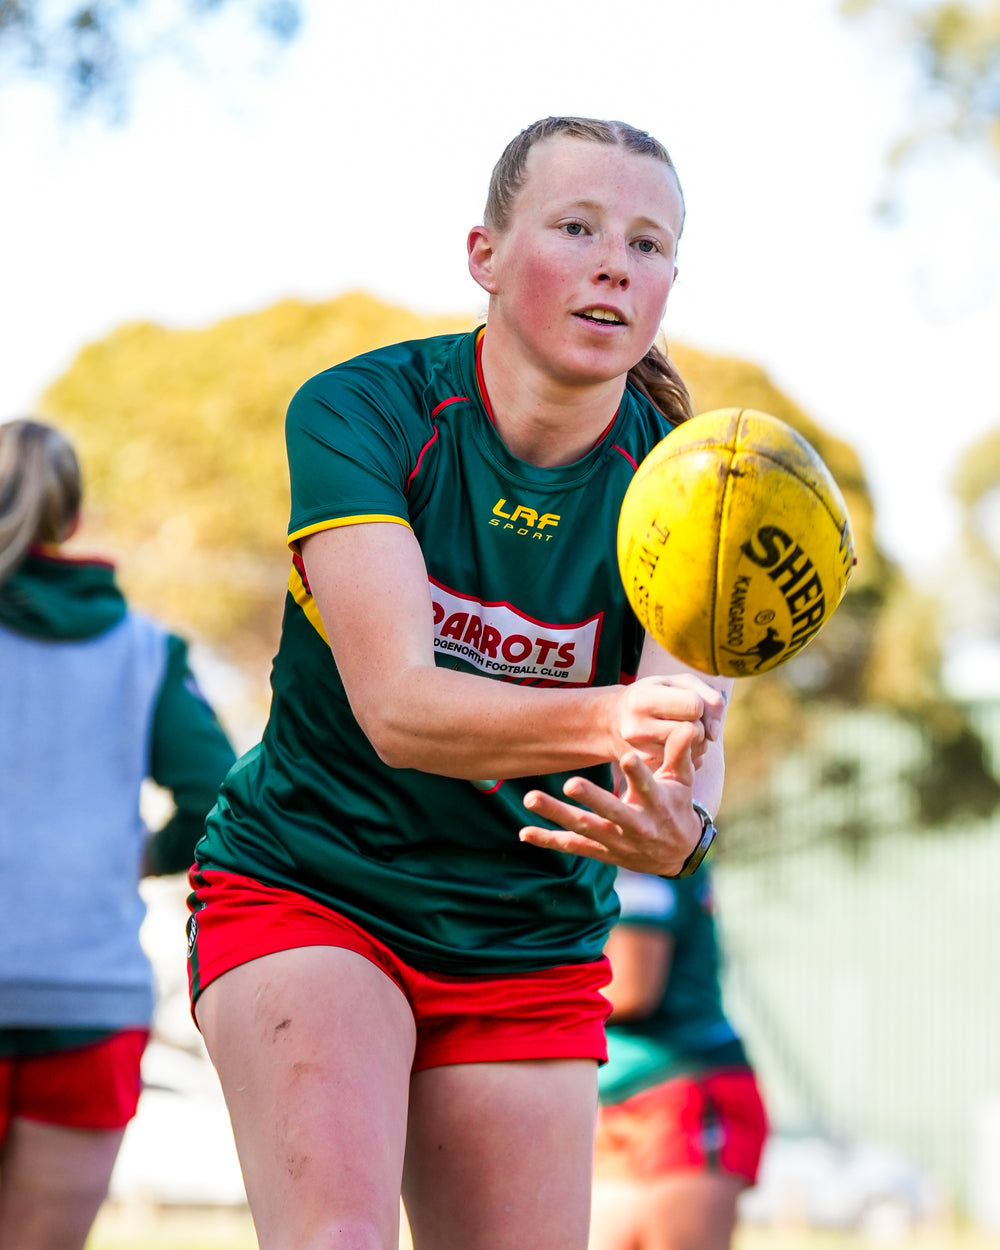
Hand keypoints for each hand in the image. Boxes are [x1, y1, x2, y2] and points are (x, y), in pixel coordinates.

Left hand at [519, 720, 703, 875]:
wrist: (678, 854)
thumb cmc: (677, 806)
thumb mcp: (682, 781)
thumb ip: (679, 753)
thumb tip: (688, 726)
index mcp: (657, 805)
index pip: (648, 787)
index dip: (638, 774)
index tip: (627, 757)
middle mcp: (636, 826)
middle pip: (611, 811)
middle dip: (591, 798)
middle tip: (570, 783)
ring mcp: (616, 841)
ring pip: (584, 829)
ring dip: (556, 814)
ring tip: (530, 798)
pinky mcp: (602, 852)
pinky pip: (572, 846)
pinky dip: (548, 840)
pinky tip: (524, 833)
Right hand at [614, 673, 724, 768]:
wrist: (612, 722)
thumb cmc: (650, 695)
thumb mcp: (675, 682)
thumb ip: (707, 697)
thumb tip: (714, 733)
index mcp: (642, 699)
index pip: (694, 705)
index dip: (697, 702)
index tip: (684, 701)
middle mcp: (637, 728)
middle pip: (696, 731)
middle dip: (698, 723)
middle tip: (682, 717)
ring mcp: (641, 753)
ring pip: (695, 750)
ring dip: (696, 740)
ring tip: (677, 728)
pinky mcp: (648, 769)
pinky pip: (689, 764)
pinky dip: (689, 753)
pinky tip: (673, 744)